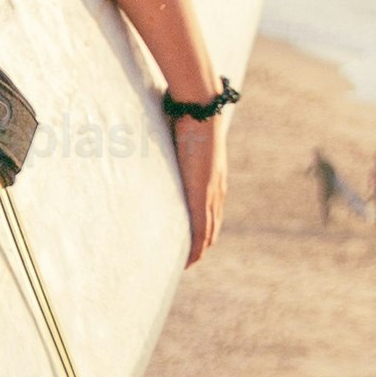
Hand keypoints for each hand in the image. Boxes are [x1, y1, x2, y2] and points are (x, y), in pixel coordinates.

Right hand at [170, 107, 223, 268]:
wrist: (200, 112)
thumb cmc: (189, 118)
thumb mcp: (183, 138)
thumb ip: (175, 146)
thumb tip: (158, 139)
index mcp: (213, 179)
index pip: (211, 212)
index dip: (204, 229)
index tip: (194, 242)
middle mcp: (216, 190)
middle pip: (212, 227)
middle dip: (201, 245)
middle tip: (188, 261)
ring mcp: (211, 194)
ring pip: (208, 232)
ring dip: (198, 250)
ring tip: (187, 264)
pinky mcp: (202, 196)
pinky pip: (200, 229)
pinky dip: (196, 246)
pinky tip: (191, 258)